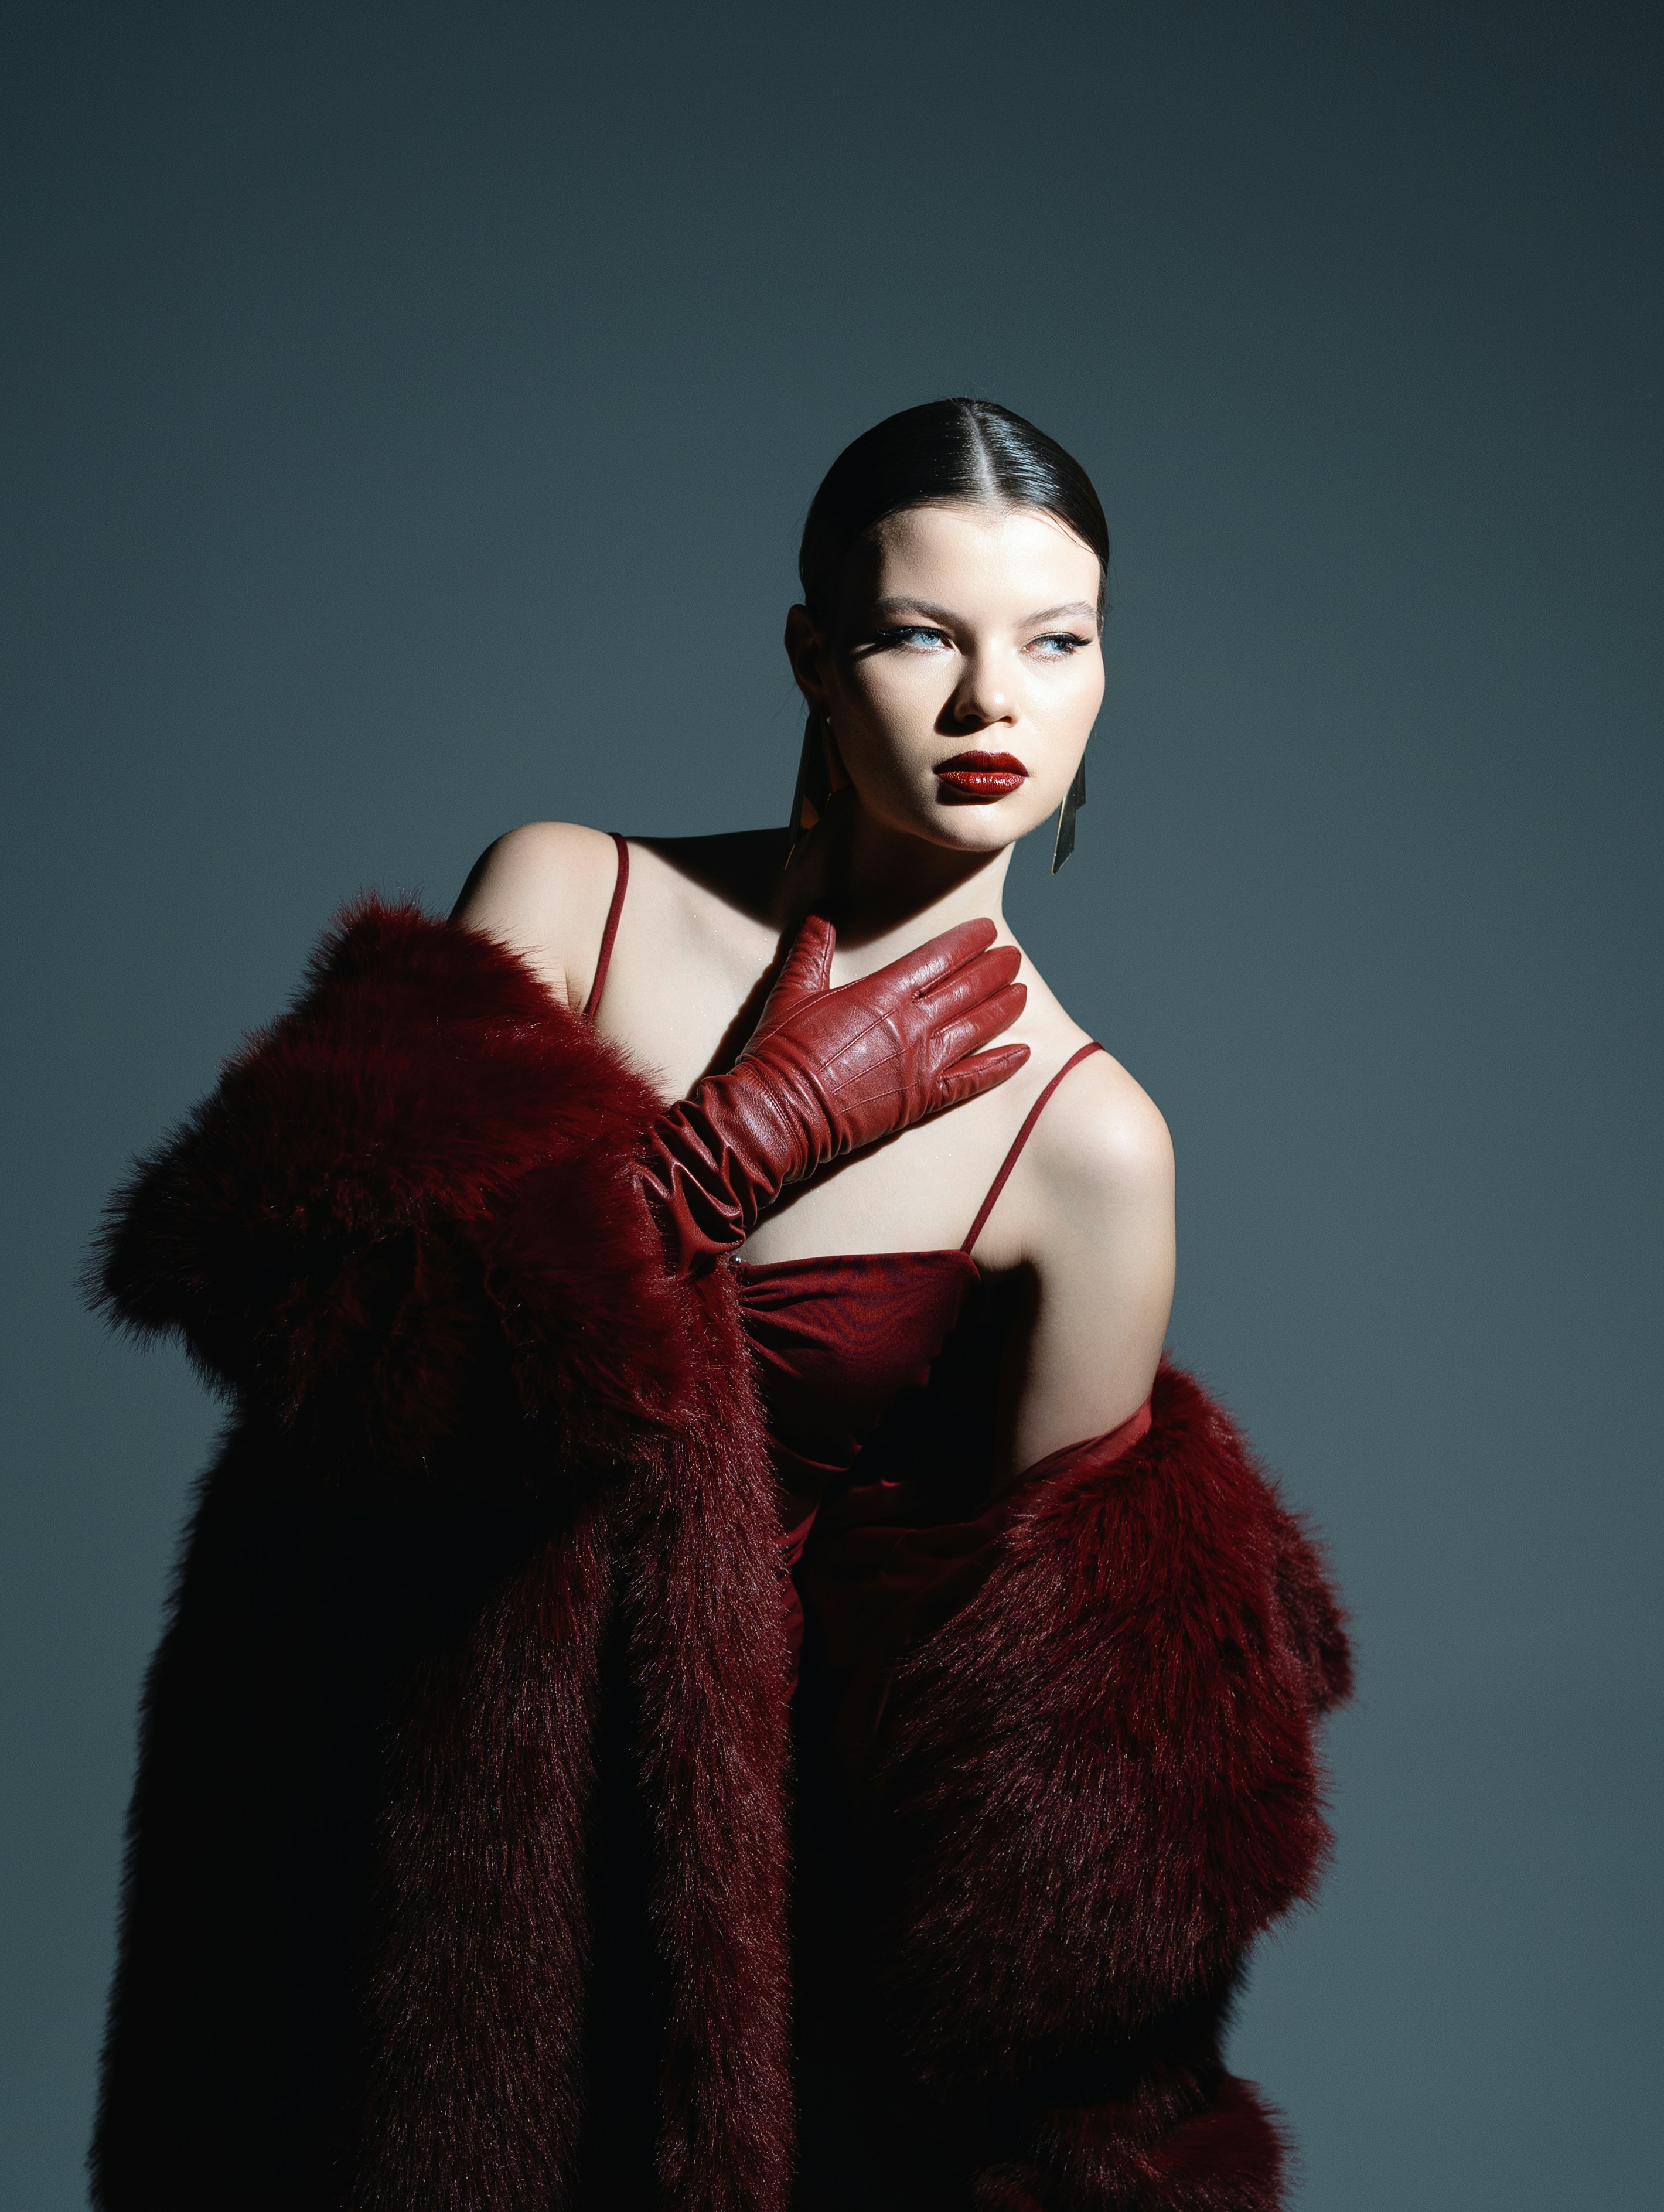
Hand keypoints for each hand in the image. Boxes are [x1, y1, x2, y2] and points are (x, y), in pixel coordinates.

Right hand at [641, 915, 1028, 1271]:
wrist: (779, 1113)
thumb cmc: (781, 1052)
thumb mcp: (793, 991)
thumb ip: (813, 950)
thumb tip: (820, 915)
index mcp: (882, 993)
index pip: (938, 957)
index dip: (968, 941)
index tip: (988, 931)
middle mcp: (911, 1024)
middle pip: (967, 988)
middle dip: (995, 969)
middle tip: (1015, 956)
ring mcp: (922, 1063)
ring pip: (978, 1027)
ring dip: (1004, 1007)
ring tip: (1023, 991)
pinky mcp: (924, 1099)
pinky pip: (974, 1080)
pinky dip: (1001, 1065)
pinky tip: (1023, 1053)